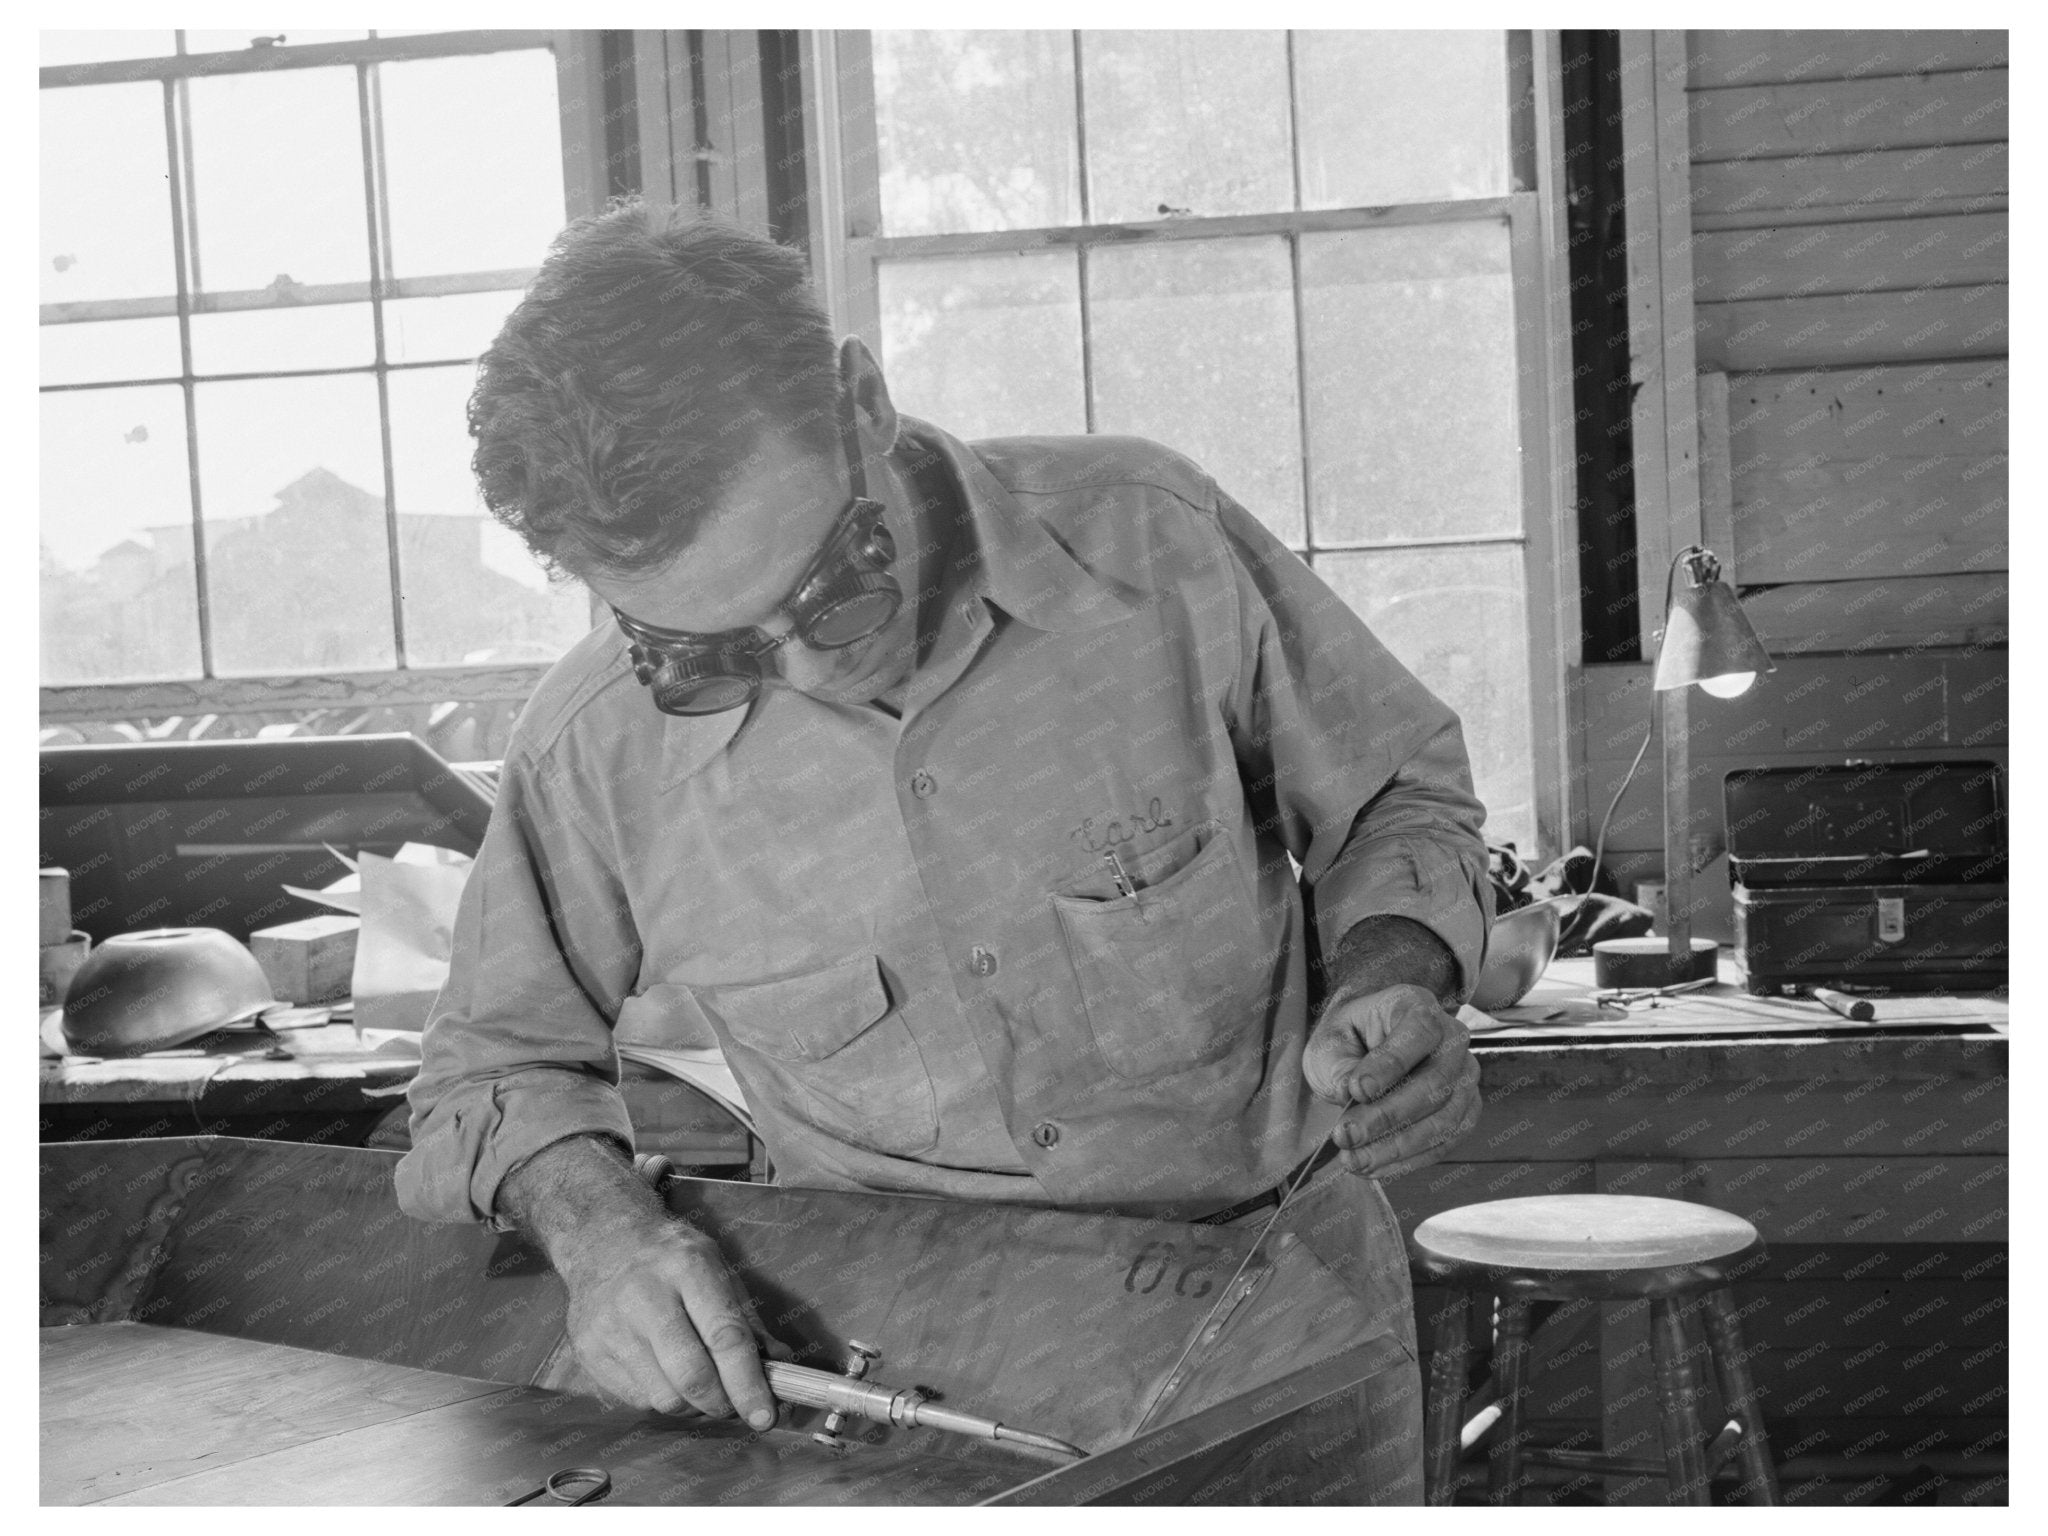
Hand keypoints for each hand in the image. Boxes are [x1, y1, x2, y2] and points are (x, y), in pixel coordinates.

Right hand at [556, 1214, 779, 1426]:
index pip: (724, 1337)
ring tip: (702, 1386)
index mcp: (687, 1267)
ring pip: (665, 1398)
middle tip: (736, 1406)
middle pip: (692, 1377)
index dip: (749, 1383)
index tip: (765, 1416)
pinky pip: (639, 1400)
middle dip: (723, 1404)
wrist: (604, 1240)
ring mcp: (610, 1327)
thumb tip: (781, 1369)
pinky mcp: (589, 1353)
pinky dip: (664, 1398)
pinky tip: (667, 1374)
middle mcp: (643, 1296)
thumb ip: (749, 1321)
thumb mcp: (719, 1269)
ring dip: (694, 1406)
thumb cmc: (672, 1257)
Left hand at [1301, 981, 1481, 1180]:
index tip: (1356, 1090)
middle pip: (1435, 1082)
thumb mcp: (1330, 1041)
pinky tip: (1373, 1167)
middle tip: (1345, 1135)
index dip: (1391, 1064)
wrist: (1366, 1045)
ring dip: (1396, 1146)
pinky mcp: (1465, 1110)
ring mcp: (1465, 1076)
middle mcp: (1453, 1038)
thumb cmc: (1348, 1038)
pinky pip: (1445, 1142)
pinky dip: (1409, 1160)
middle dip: (1387, 1116)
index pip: (1419, 1032)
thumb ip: (1339, 1065)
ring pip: (1444, 1119)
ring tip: (1354, 1160)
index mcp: (1417, 1005)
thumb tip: (1354, 1096)